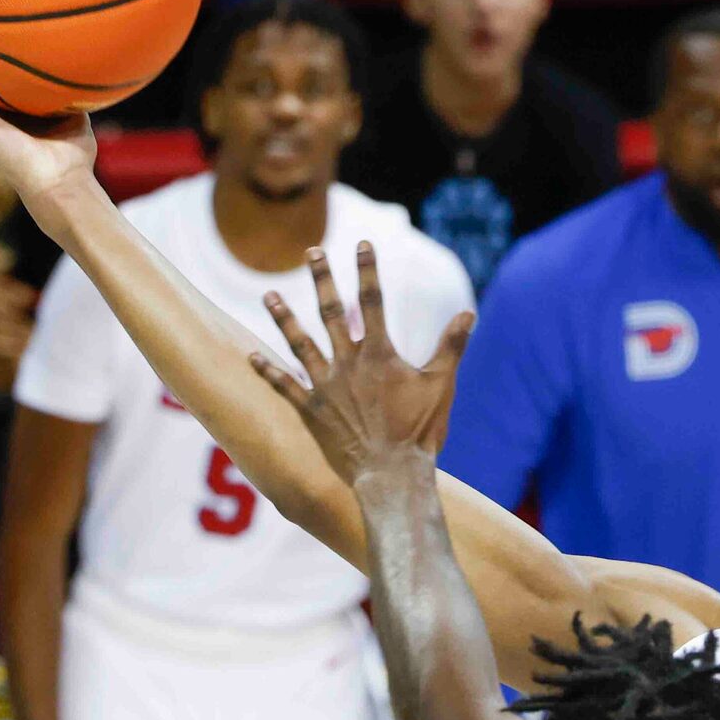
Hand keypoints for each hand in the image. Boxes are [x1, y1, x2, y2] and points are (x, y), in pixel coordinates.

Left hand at [250, 242, 474, 487]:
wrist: (391, 476)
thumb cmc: (419, 433)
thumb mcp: (441, 385)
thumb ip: (452, 346)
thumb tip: (468, 313)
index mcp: (379, 354)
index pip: (372, 301)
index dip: (367, 271)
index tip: (361, 244)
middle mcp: (347, 364)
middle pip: (330, 312)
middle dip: (321, 279)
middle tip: (311, 252)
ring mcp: (326, 387)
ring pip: (299, 344)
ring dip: (283, 318)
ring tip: (268, 295)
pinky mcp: (311, 412)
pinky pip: (284, 387)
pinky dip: (267, 371)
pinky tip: (250, 355)